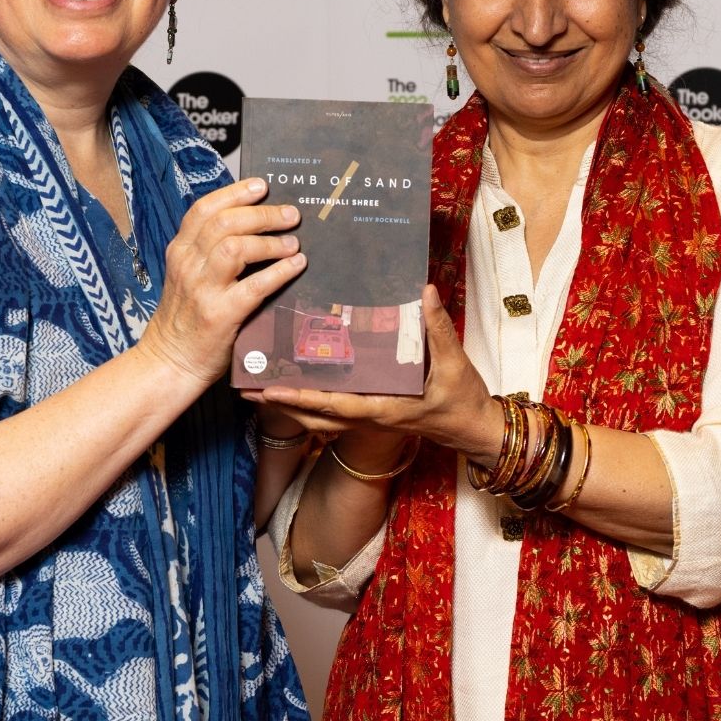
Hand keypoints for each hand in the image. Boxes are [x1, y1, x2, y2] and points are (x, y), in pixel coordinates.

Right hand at [137, 178, 304, 388]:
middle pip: (225, 222)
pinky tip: (296, 266)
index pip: (204, 209)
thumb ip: (208, 252)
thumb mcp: (186, 276)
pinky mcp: (220, 315)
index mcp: (180, 252)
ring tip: (293, 243)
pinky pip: (253, 286)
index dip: (235, 193)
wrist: (169, 362)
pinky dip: (279, 272)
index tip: (262, 186)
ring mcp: (202, 290)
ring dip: (270, 241)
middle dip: (262, 214)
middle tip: (290, 215)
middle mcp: (188, 265)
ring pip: (235, 247)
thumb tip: (252, 227)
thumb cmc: (185, 318)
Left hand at [246, 285, 501, 462]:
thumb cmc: (463, 400)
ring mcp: (368, 417)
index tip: (273, 390)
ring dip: (289, 405)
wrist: (473, 429)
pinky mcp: (370, 413)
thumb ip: (437, 327)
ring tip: (258, 387)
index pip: (335, 406)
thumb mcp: (455, 363)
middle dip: (281, 404)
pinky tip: (294, 385)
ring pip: (319, 418)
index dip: (302, 399)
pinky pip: (332, 411)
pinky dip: (309, 402)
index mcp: (384, 409)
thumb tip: (423, 292)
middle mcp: (369, 417)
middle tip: (248, 388)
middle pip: (314, 417)